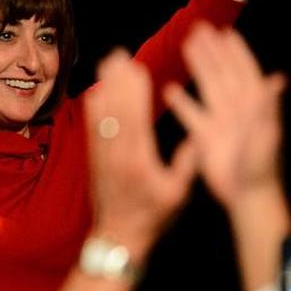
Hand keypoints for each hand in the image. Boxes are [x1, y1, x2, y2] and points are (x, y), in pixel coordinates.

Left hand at [85, 50, 195, 255]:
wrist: (118, 236)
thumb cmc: (153, 217)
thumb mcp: (177, 194)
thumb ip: (187, 164)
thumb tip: (199, 135)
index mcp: (138, 160)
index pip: (135, 117)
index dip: (134, 91)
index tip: (137, 68)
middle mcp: (116, 153)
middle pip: (114, 108)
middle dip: (116, 79)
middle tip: (119, 54)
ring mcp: (101, 154)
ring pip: (100, 113)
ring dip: (105, 85)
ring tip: (109, 62)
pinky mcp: (93, 157)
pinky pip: (91, 126)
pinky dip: (94, 105)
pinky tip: (97, 89)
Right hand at [163, 24, 285, 211]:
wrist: (246, 196)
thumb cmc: (260, 166)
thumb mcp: (266, 135)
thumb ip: (267, 106)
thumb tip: (277, 79)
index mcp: (253, 105)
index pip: (244, 71)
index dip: (236, 51)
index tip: (224, 32)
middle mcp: (237, 109)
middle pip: (221, 73)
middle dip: (211, 52)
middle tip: (197, 29)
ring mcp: (220, 121)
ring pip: (206, 88)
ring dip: (196, 68)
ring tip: (184, 47)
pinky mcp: (204, 137)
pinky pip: (191, 114)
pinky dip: (180, 102)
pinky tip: (168, 89)